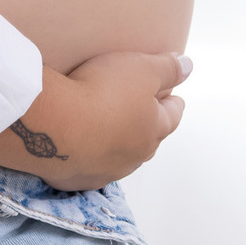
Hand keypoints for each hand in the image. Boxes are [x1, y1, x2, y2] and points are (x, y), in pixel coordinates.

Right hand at [0, 51, 189, 190]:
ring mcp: (108, 169)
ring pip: (121, 156)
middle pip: (149, 138)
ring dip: (119, 143)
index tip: (175, 97)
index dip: (173, 102)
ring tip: (109, 129)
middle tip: (142, 111)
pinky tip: (81, 147)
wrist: (57, 125)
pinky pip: (90, 167)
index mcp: (155, 128)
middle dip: (148, 124)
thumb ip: (167, 67)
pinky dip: (90, 156)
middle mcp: (136, 155)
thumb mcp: (141, 68)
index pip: (172, 114)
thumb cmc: (102, 92)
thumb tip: (188, 66)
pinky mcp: (80, 178)